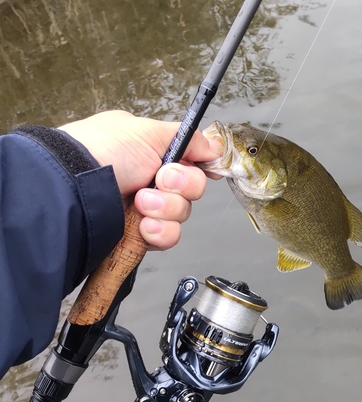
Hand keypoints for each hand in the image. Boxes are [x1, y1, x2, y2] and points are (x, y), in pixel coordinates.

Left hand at [59, 110, 221, 249]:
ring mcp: (146, 209)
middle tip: (159, 180)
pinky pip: (168, 236)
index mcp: (153, 154)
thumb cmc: (102, 152)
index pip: (191, 164)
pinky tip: (144, 225)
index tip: (202, 167)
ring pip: (182, 214)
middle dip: (180, 185)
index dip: (199, 168)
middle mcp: (150, 181)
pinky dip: (160, 232)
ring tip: (141, 203)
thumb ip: (186, 137)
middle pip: (192, 189)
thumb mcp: (146, 131)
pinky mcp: (140, 234)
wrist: (73, 189)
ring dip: (166, 208)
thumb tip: (213, 146)